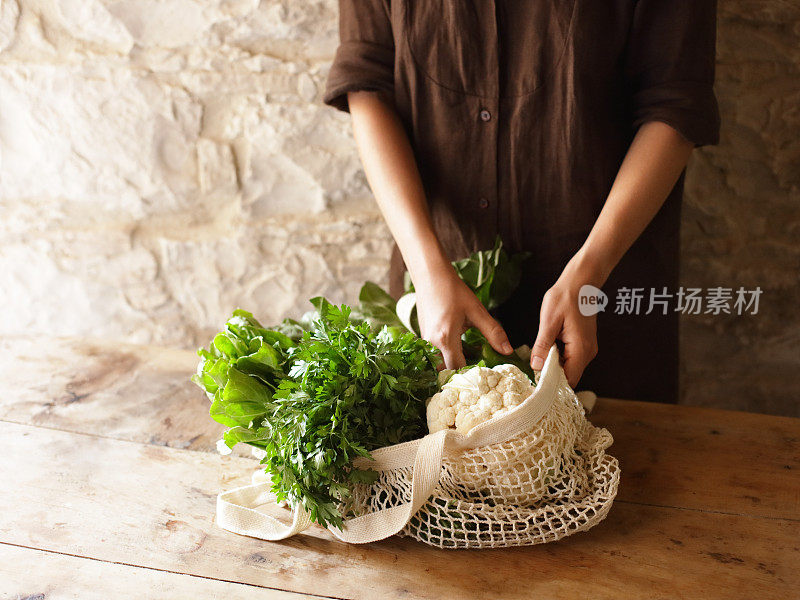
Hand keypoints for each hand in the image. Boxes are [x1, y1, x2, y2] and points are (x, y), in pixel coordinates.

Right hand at [415, 264, 513, 368]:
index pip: (457, 368)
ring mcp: (424, 341)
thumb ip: (493, 332)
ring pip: (439, 362)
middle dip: (462, 371)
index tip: (485, 372)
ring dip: (454, 362)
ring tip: (470, 355)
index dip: (471, 373)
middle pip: (447, 369)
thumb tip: (508, 351)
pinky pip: (435, 353)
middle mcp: (431, 344)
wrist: (430, 277)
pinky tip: (459, 345)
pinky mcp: (423, 337)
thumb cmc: (453, 292)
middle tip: (479, 367)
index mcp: (446, 339)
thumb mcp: (477, 311)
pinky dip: (447, 354)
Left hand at [530, 253, 600, 387]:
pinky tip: (546, 349)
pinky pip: (571, 358)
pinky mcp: (583, 343)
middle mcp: (588, 352)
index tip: (534, 384)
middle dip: (551, 376)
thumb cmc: (565, 297)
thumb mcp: (549, 321)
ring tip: (537, 359)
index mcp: (581, 349)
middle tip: (531, 372)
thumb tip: (536, 367)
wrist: (581, 281)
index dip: (551, 384)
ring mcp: (587, 348)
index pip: (568, 380)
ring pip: (569, 367)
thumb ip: (543, 345)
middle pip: (569, 376)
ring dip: (554, 366)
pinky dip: (559, 358)